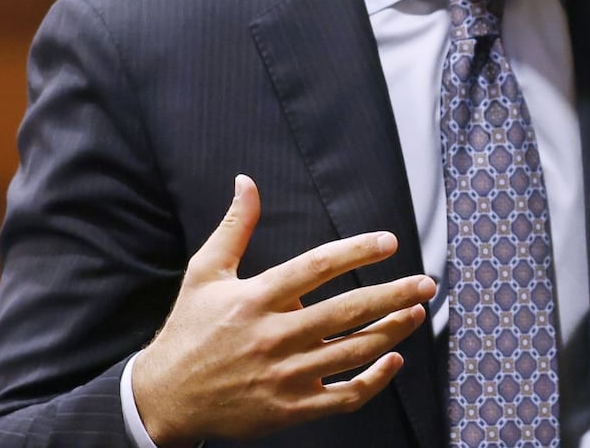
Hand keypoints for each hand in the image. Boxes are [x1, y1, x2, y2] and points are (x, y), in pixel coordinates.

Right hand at [131, 174, 436, 445]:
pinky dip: (373, 379)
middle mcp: (273, 336)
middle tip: (427, 283)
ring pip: (352, 351)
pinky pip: (343, 396)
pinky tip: (393, 359)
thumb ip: (235, 227)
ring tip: (416, 312)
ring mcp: (283, 376)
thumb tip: (247, 181)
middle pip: (347, 311)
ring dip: (392, 331)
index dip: (356, 251)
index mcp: (255, 299)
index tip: (389, 241)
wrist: (162, 399)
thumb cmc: (188, 331)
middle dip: (393, 295)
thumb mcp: (205, 273)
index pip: (316, 267)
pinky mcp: (289, 409)